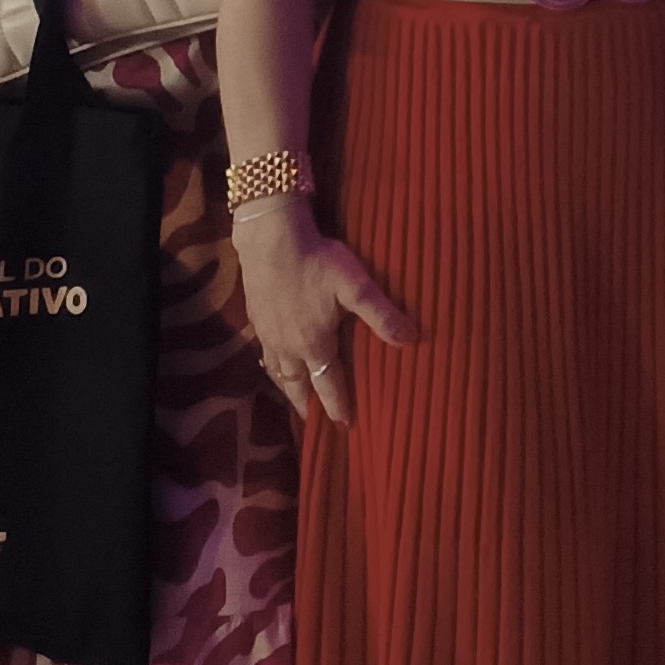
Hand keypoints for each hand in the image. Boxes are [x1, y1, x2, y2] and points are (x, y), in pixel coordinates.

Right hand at [228, 200, 420, 425]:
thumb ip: (381, 315)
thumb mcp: (356, 287)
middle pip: (296, 384)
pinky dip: (271, 366)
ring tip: (293, 398)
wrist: (270, 240)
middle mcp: (287, 346)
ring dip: (286, 387)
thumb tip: (409, 340)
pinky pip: (264, 352)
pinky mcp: (255, 317)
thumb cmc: (317, 262)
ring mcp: (267, 333)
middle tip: (313, 423)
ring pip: (276, 370)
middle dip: (306, 405)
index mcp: (314, 344)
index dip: (338, 405)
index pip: (329, 383)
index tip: (346, 424)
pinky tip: (273, 361)